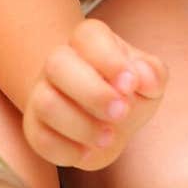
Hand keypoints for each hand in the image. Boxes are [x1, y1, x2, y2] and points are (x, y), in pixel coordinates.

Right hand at [23, 18, 167, 170]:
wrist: (105, 119)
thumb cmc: (127, 91)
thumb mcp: (149, 79)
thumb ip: (152, 73)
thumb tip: (143, 78)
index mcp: (88, 41)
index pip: (88, 36)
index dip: (108, 59)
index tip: (131, 84)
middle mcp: (59, 62)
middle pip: (57, 64)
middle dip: (92, 92)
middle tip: (123, 112)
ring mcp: (42, 94)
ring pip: (46, 104)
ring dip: (82, 125)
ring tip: (109, 137)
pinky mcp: (35, 127)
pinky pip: (40, 138)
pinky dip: (67, 150)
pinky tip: (89, 151)